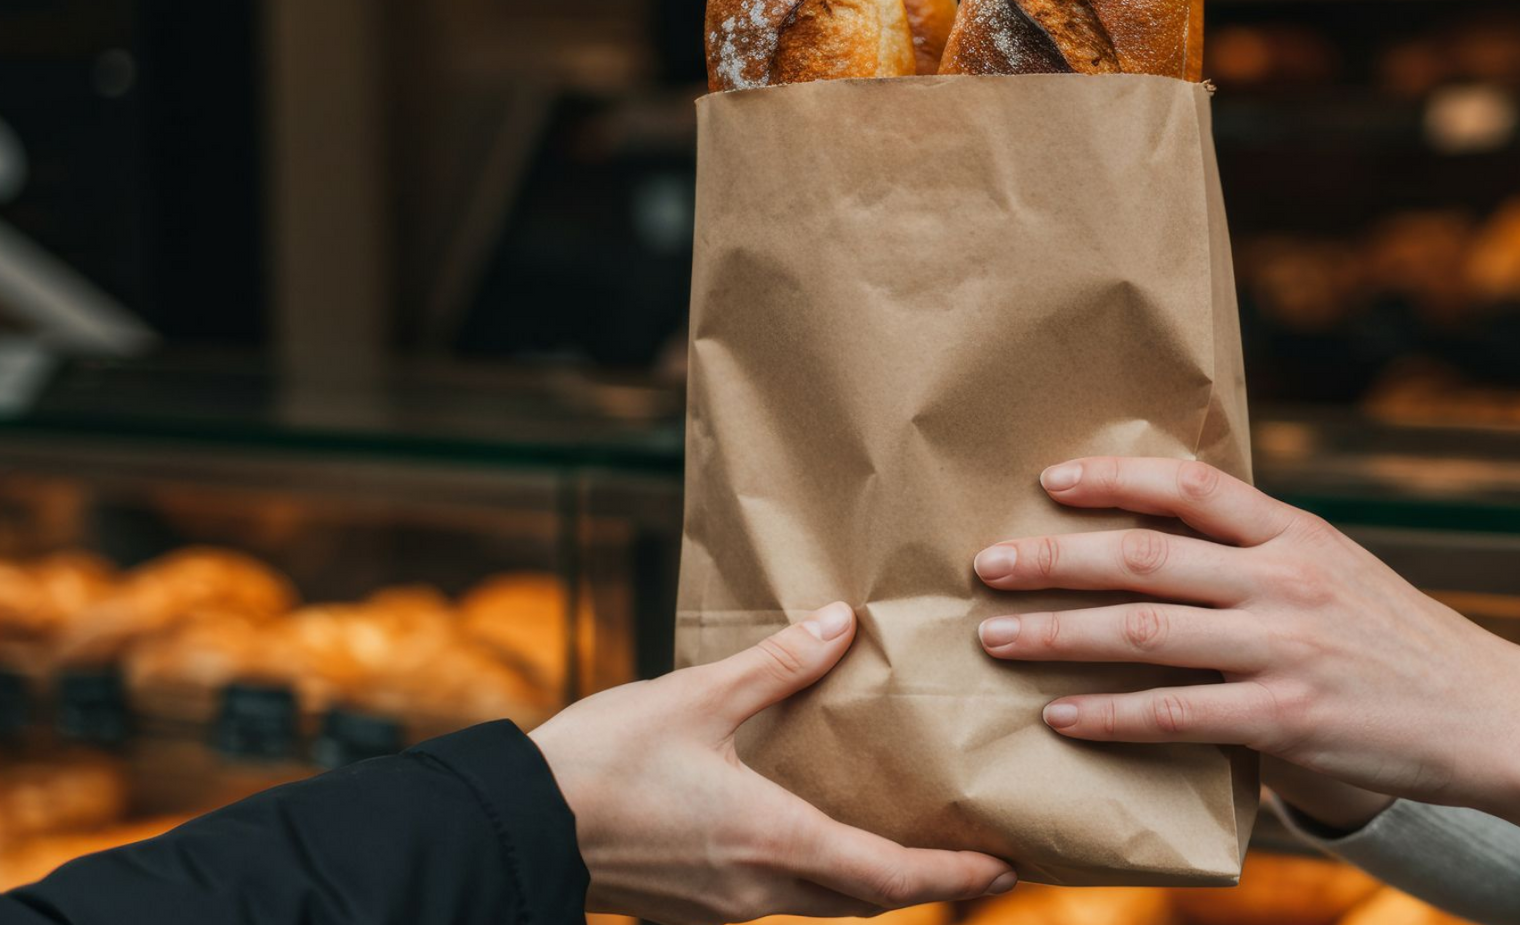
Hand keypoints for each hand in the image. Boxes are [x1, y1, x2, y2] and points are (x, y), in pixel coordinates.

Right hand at [531, 603, 1014, 923]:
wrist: (517, 824)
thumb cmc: (602, 760)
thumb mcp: (695, 697)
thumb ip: (776, 664)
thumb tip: (841, 624)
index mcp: (773, 839)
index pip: (886, 875)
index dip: (951, 875)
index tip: (1002, 867)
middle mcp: (757, 887)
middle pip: (863, 900)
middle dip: (923, 883)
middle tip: (975, 861)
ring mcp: (721, 905)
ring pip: (818, 904)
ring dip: (867, 882)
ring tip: (901, 845)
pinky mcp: (690, 904)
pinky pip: (774, 899)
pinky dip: (814, 879)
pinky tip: (808, 842)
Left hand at [972, 456, 1519, 804]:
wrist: (1490, 714)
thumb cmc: (1397, 640)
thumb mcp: (1338, 568)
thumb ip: (1259, 550)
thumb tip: (1163, 533)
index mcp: (1295, 533)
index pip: (1190, 485)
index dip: (1113, 477)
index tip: (1049, 480)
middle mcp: (1285, 580)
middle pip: (1145, 558)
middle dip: (1054, 559)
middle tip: (986, 565)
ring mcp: (1285, 649)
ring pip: (1145, 634)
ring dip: (1059, 636)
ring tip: (997, 640)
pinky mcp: (1286, 721)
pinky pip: (1176, 715)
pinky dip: (1110, 716)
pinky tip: (1064, 717)